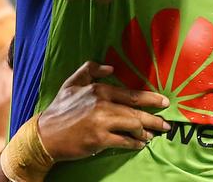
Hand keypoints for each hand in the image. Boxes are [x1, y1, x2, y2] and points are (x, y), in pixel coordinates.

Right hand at [38, 61, 170, 160]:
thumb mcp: (72, 82)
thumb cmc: (60, 108)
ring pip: (133, 125)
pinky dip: (134, 143)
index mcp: (99, 90)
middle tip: (166, 123)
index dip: (150, 99)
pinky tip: (140, 144)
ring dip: (145, 132)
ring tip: (153, 135)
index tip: (164, 102)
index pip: (131, 94)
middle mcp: (103, 104)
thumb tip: (111, 67)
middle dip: (155, 118)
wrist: (45, 135)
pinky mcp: (99, 140)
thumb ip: (91, 69)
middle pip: (136, 111)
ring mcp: (102, 122)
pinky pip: (123, 141)